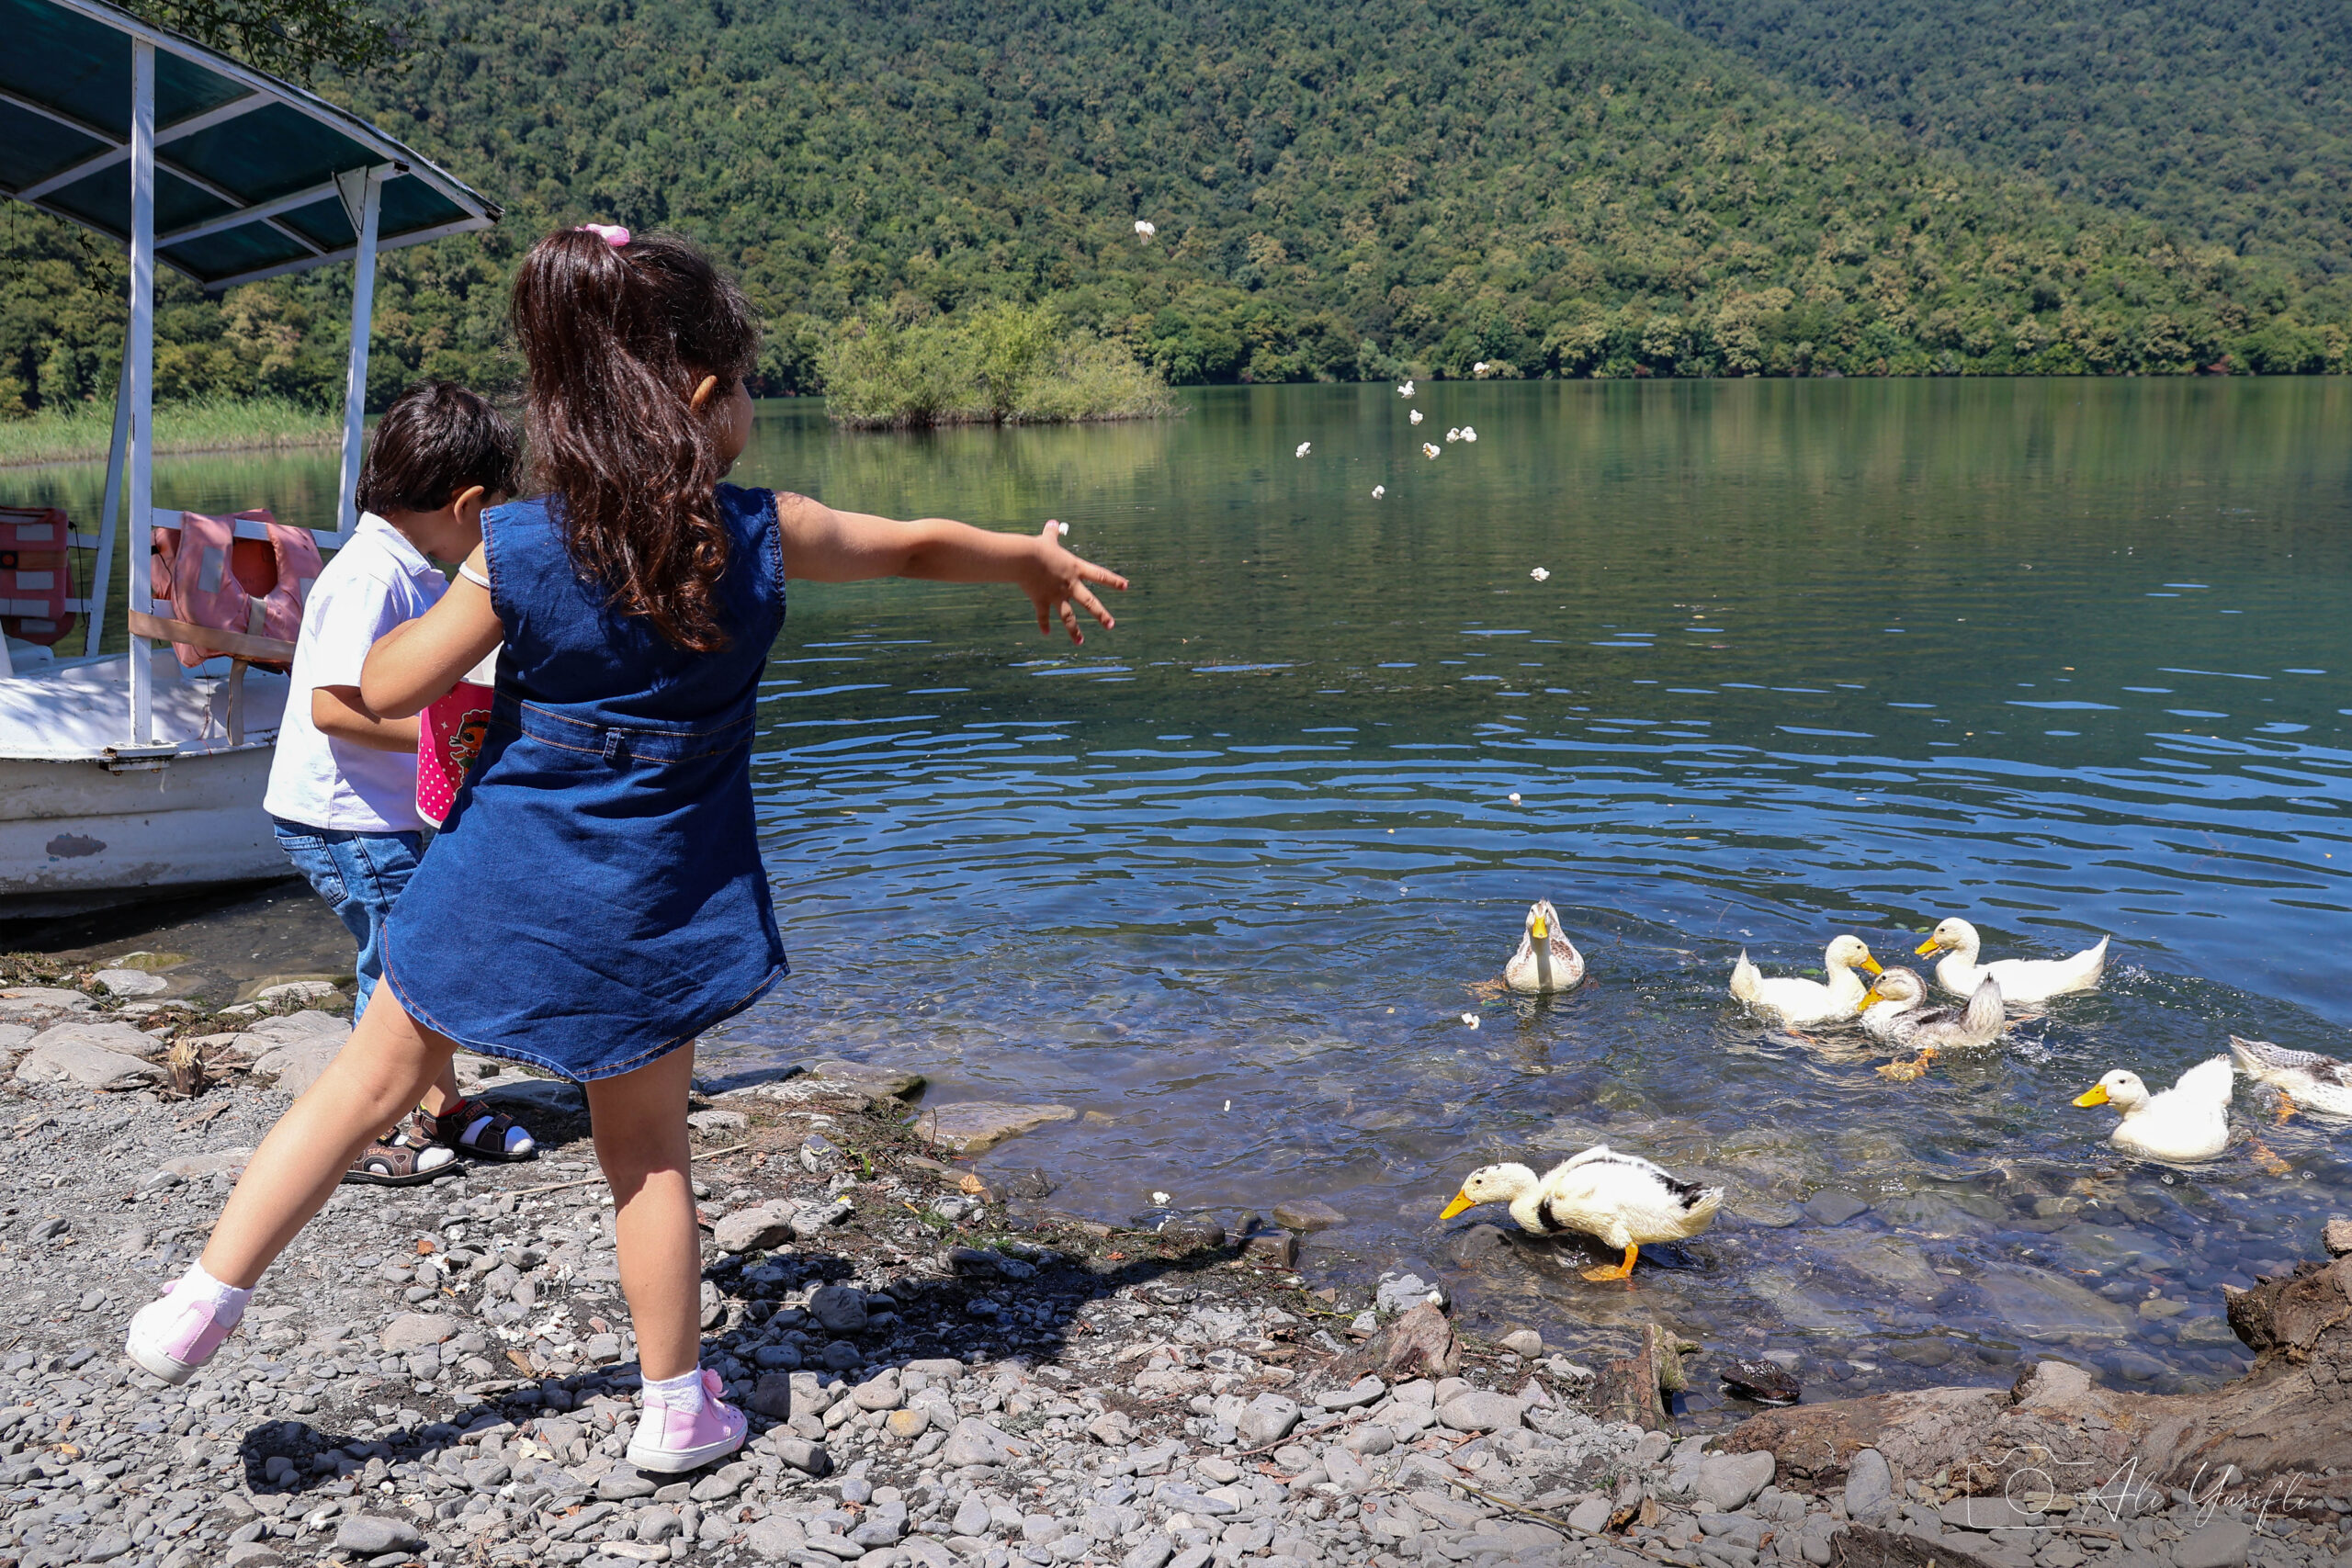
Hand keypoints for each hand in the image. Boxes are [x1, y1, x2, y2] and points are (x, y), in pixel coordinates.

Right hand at [1019, 520, 1127, 643]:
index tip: (1126, 587)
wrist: (1025, 558)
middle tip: (1111, 625)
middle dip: (1101, 615)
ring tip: (1080, 642)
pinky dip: (1044, 624)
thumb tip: (1053, 522)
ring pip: (1068, 616)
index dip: (1114, 581)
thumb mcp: (1047, 539)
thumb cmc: (1038, 547)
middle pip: (1090, 603)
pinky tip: (1046, 633)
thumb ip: (1052, 532)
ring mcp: (1056, 595)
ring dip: (1074, 631)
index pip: (1100, 575)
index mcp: (1076, 569)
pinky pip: (1043, 615)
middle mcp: (1070, 585)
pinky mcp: (1041, 600)